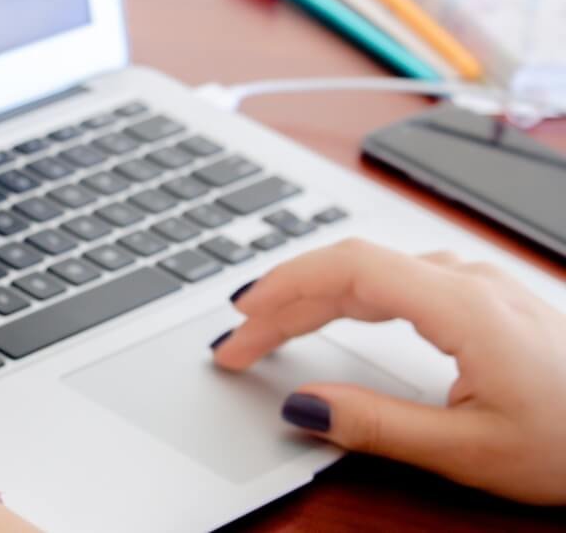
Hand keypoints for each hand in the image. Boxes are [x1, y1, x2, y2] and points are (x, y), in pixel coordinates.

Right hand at [212, 239, 565, 503]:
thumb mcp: (468, 452)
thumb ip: (377, 425)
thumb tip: (301, 405)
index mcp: (463, 306)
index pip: (350, 269)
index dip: (285, 285)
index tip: (242, 316)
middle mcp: (467, 282)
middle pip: (352, 268)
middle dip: (285, 300)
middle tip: (239, 342)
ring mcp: (477, 285)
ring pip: (372, 272)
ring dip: (313, 296)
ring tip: (270, 330)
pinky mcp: (481, 299)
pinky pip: (396, 280)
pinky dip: (348, 296)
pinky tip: (335, 313)